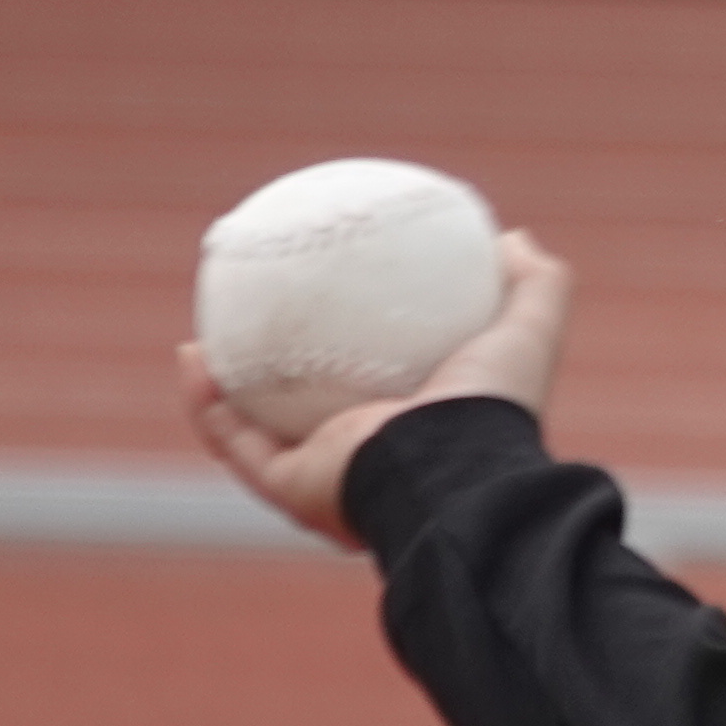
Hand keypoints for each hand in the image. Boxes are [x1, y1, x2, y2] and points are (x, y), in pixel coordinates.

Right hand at [177, 230, 577, 552]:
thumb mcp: (527, 329)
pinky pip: (233, 442)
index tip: (335, 299)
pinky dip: (206, 404)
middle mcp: (369, 460)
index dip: (352, 350)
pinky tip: (192, 355)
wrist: (457, 472)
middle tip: (255, 319)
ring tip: (201, 337)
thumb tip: (510, 237)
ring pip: (255, 433)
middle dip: (276, 378)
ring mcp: (326, 479)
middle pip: (309, 416)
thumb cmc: (494, 404)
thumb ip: (532, 283)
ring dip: (222, 391)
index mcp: (421, 431)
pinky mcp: (290, 488)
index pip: (378, 388)